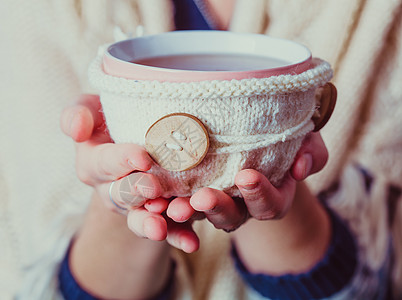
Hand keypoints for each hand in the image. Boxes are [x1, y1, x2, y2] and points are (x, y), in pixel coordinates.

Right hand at [60, 94, 199, 251]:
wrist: (139, 141)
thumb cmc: (112, 121)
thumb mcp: (92, 109)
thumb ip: (79, 113)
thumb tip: (77, 128)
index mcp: (94, 164)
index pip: (104, 162)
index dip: (121, 160)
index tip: (142, 156)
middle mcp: (112, 190)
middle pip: (121, 194)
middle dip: (136, 191)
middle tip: (153, 187)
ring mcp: (136, 207)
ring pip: (140, 219)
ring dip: (149, 224)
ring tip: (160, 228)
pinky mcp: (161, 217)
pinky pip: (168, 231)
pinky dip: (178, 237)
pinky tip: (191, 242)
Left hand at [166, 132, 328, 230]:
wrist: (254, 140)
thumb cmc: (282, 141)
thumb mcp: (303, 141)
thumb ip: (311, 152)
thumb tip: (303, 167)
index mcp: (270, 197)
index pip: (269, 204)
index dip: (260, 194)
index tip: (247, 176)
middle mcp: (241, 206)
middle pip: (230, 217)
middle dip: (217, 207)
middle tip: (202, 197)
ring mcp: (213, 203)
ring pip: (199, 215)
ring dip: (185, 212)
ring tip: (170, 206)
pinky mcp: (188, 195)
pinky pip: (176, 205)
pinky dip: (164, 205)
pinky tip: (152, 200)